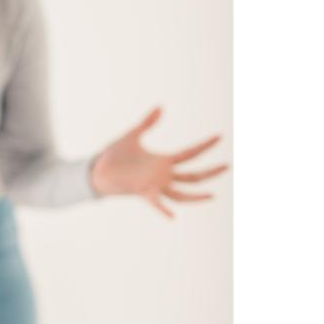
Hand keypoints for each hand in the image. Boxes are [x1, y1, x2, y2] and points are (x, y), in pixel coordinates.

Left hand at [90, 107, 227, 217]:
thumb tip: (161, 107)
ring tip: (212, 196)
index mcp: (162, 161)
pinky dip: (162, 210)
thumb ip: (147, 122)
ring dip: (196, 196)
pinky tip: (173, 216)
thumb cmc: (114, 155)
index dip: (205, 145)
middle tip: (228, 166)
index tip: (220, 136)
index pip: (190, 154)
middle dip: (210, 172)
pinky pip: (155, 203)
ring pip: (181, 194)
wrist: (96, 169)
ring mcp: (154, 185)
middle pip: (192, 176)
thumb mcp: (132, 135)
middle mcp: (162, 175)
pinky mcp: (142, 192)